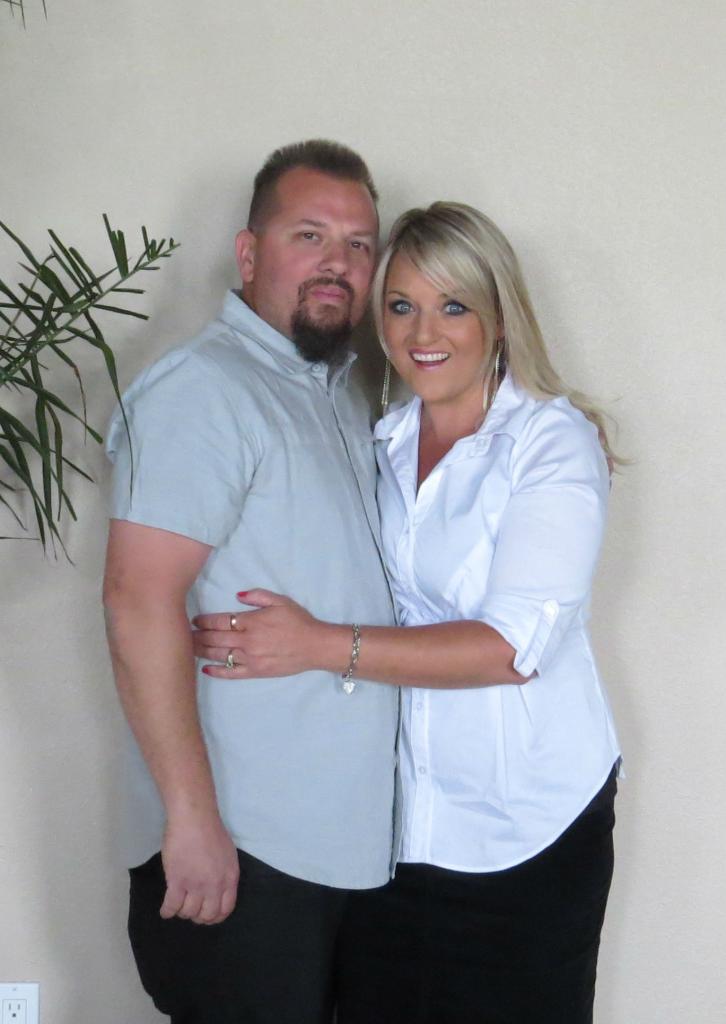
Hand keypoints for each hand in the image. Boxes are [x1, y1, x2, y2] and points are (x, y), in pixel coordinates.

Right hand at [160, 812, 239, 924]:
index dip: (215, 917)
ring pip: (189, 912)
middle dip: (198, 917)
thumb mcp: (228, 854)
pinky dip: (167, 911)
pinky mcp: (177, 881)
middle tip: (191, 911)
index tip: (207, 916)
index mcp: (230, 878)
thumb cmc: (210, 830)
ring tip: (178, 905)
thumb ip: (224, 873)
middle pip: (207, 915)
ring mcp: (196, 885)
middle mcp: (215, 885)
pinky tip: (165, 910)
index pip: (226, 909)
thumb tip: (217, 887)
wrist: (194, 818)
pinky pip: (172, 906)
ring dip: (182, 912)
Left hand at [193, 588, 333, 678]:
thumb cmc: (298, 621)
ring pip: (219, 655)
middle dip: (197, 636)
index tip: (194, 620)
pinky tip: (205, 668)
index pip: (220, 621)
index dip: (204, 621)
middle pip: (215, 638)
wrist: (315, 646)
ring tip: (189, 649)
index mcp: (252, 621)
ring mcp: (250, 658)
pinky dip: (217, 671)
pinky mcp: (255, 672)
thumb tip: (238, 595)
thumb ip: (257, 596)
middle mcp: (247, 640)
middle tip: (184, 635)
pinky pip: (232, 673)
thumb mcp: (280, 601)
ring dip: (202, 651)